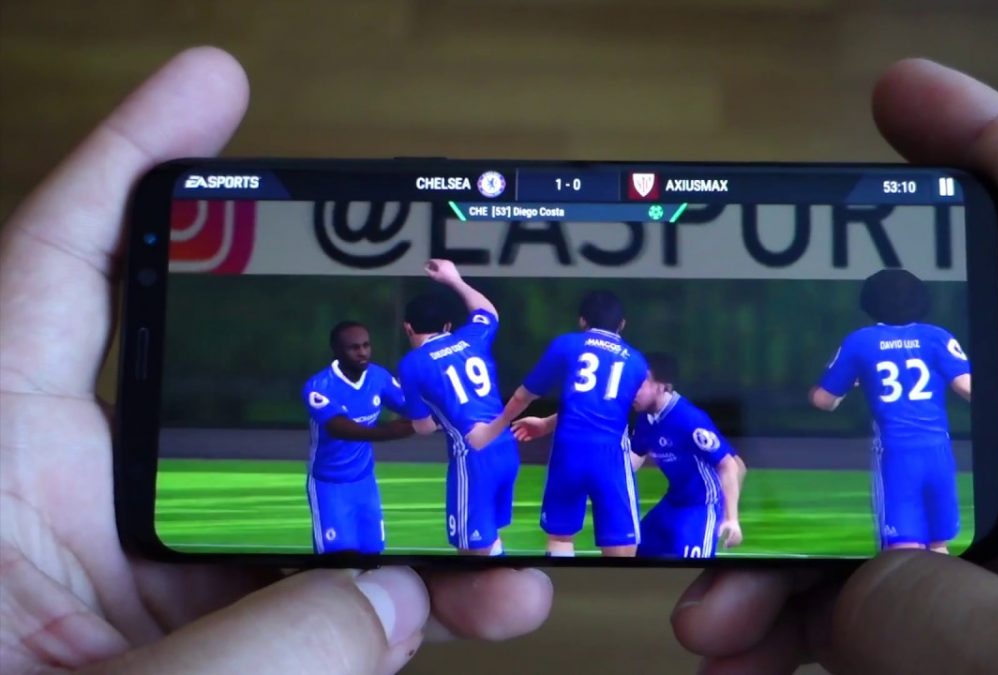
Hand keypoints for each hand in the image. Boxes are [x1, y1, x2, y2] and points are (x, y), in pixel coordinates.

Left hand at [0, 47, 551, 673]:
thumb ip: (261, 658)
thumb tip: (396, 597)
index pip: (59, 277)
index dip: (133, 164)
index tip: (214, 88)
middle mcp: (54, 519)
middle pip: (224, 400)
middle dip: (353, 383)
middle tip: (454, 352)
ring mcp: (125, 597)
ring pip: (288, 522)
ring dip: (404, 529)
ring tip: (504, 548)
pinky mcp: (176, 659)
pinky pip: (299, 609)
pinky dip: (381, 612)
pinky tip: (460, 610)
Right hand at [424, 258, 462, 285]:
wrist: (455, 281)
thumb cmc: (444, 279)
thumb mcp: (434, 276)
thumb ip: (428, 271)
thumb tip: (425, 268)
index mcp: (440, 262)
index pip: (432, 260)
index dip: (428, 262)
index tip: (426, 265)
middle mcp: (445, 261)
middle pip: (437, 261)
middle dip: (432, 264)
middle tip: (430, 268)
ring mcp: (449, 263)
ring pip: (441, 262)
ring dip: (437, 265)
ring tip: (435, 270)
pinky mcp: (452, 266)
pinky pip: (445, 265)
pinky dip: (442, 267)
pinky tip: (442, 271)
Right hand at [511, 416, 551, 441]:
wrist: (544, 426)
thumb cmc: (534, 422)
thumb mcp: (525, 420)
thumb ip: (519, 422)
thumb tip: (512, 423)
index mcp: (524, 423)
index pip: (517, 426)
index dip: (514, 428)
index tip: (511, 431)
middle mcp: (526, 428)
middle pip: (519, 432)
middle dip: (516, 434)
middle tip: (515, 436)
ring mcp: (529, 432)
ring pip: (522, 436)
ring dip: (520, 437)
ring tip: (520, 438)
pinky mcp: (532, 436)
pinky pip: (527, 439)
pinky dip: (526, 439)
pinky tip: (525, 439)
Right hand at [671, 59, 997, 672]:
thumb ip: (968, 624)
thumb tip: (844, 593)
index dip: (991, 148)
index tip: (897, 102)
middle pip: (933, 393)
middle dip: (812, 414)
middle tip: (718, 450)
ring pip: (887, 518)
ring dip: (787, 554)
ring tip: (713, 614)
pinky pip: (888, 611)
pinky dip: (811, 627)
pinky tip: (753, 652)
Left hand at [717, 520, 742, 548]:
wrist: (732, 520)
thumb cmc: (726, 523)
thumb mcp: (722, 526)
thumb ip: (720, 531)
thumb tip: (718, 537)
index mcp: (733, 529)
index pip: (731, 537)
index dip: (728, 541)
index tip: (724, 544)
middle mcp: (737, 531)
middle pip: (734, 540)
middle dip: (730, 544)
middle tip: (725, 547)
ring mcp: (740, 533)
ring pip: (737, 541)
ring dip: (733, 545)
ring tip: (728, 546)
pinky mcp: (740, 535)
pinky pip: (739, 541)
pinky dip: (736, 543)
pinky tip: (731, 545)